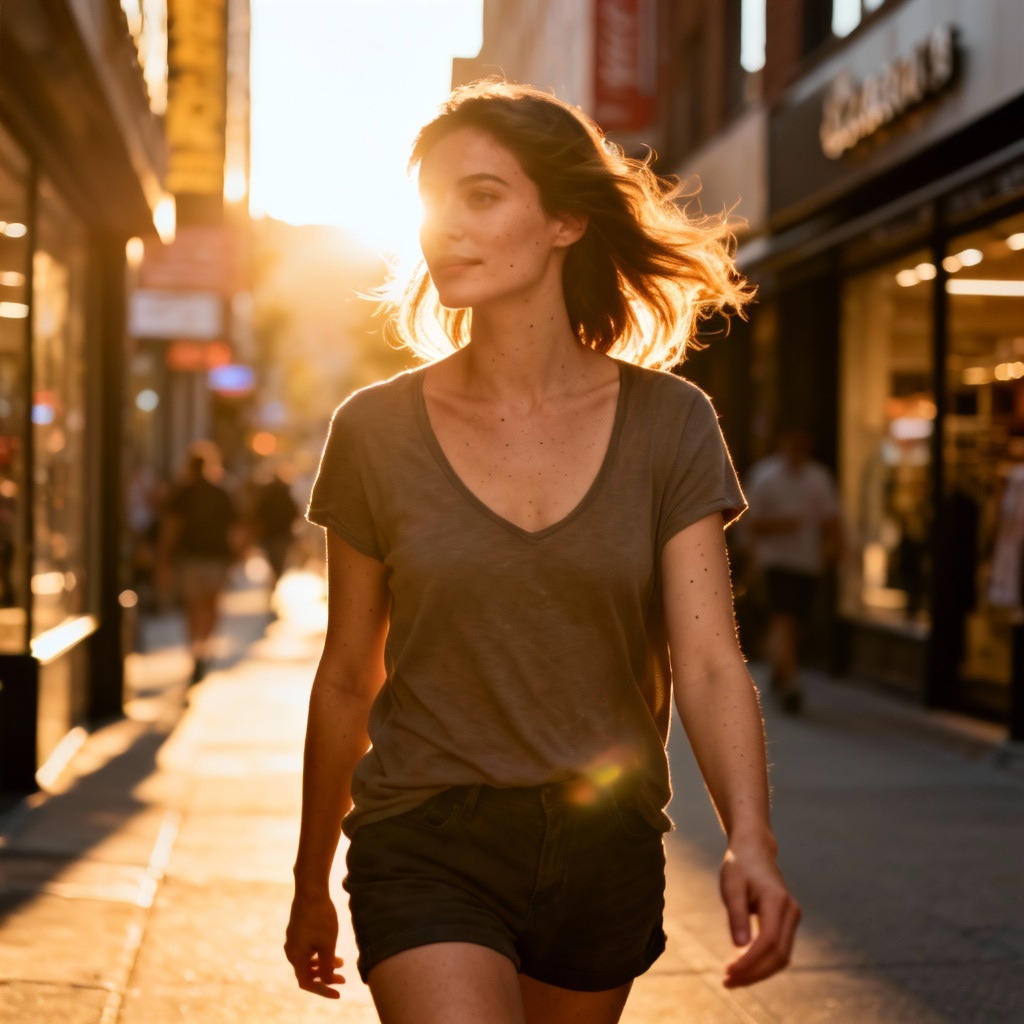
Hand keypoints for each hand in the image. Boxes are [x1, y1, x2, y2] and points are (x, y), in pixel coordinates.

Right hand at [284, 891, 345, 997]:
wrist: (311, 889)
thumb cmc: (321, 917)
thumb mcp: (328, 945)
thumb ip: (326, 966)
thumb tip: (326, 982)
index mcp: (296, 957)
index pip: (307, 983)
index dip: (323, 990)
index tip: (339, 992)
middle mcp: (291, 951)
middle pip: (307, 973)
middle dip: (325, 978)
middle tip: (344, 978)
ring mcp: (293, 940)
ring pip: (308, 961)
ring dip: (324, 965)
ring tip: (341, 963)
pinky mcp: (297, 931)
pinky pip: (307, 950)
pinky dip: (320, 954)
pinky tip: (332, 949)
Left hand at [719, 843, 800, 986]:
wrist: (754, 850)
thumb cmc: (740, 865)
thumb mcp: (731, 885)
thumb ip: (736, 915)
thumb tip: (740, 947)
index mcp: (777, 900)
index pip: (768, 941)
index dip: (750, 961)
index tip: (729, 972)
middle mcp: (790, 911)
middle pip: (778, 955)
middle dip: (754, 973)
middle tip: (727, 982)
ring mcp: (792, 918)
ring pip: (781, 956)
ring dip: (759, 972)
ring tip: (732, 979)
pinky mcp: (787, 922)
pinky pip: (779, 950)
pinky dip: (762, 963)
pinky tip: (742, 967)